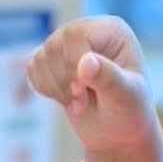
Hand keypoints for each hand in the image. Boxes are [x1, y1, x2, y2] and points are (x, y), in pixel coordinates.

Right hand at [26, 16, 162, 161]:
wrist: (118, 131)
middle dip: (64, 80)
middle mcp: (88, 31)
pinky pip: (33, 68)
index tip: (83, 92)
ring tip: (79, 102)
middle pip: (55, 45)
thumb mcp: (125, 96)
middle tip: (82, 101)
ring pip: (41, 57)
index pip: (76, 35)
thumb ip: (108, 78)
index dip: (73, 65)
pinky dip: (45, 89)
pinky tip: (66, 98)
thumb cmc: (130, 112)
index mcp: (111, 30)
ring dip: (55, 88)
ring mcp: (68, 44)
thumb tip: (85, 62)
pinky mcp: (52, 61)